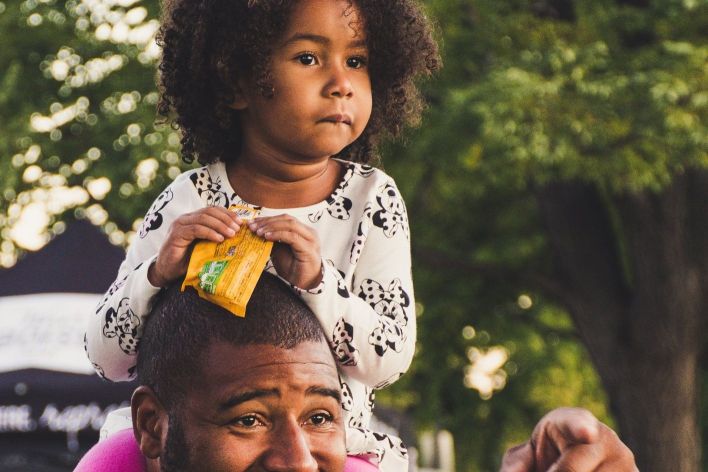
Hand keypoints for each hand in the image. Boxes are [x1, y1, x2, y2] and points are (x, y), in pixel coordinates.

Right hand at [148, 207, 241, 286]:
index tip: (240, 222)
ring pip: (203, 218)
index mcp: (193, 219)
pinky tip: (219, 238)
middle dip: (226, 218)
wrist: (167, 271)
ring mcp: (180, 225)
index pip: (212, 210)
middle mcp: (185, 219)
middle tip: (238, 228)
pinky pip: (196, 229)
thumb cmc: (186, 260)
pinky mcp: (176, 235)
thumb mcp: (204, 246)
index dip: (227, 213)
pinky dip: (209, 233)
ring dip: (220, 225)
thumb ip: (215, 238)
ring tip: (232, 234)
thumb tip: (236, 237)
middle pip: (209, 211)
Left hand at [248, 215, 321, 289]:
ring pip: (290, 225)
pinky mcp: (309, 249)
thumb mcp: (279, 251)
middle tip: (253, 226)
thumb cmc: (293, 268)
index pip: (284, 219)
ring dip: (272, 226)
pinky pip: (292, 237)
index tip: (253, 222)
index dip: (268, 219)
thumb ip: (273, 240)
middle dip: (268, 221)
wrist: (304, 284)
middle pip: (287, 219)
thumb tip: (256, 231)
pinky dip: (278, 235)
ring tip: (258, 231)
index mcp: (303, 231)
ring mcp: (310, 240)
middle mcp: (308, 232)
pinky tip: (267, 237)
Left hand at [500, 407, 636, 471]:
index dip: (581, 429)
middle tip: (550, 470)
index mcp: (574, 421)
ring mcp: (626, 463)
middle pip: (574, 470)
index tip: (586, 434)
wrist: (580, 461)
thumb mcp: (527, 455)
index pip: (577, 424)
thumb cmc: (548, 455)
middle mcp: (606, 439)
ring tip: (563, 469)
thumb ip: (516, 464)